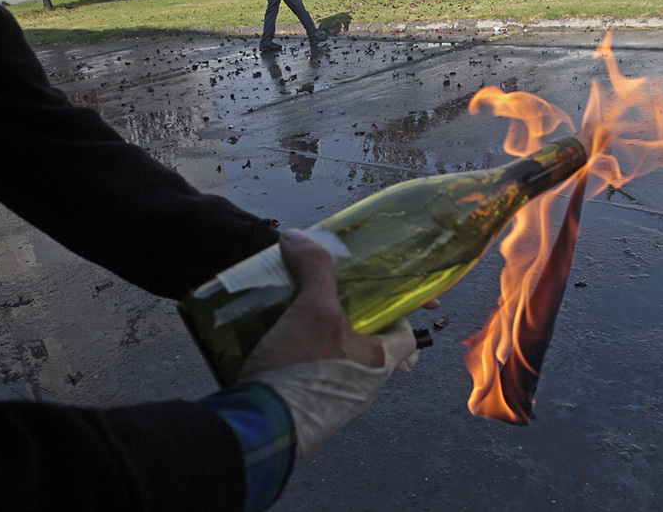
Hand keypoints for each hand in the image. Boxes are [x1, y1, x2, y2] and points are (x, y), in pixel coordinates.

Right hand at [240, 228, 417, 458]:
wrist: (257, 427)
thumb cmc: (300, 370)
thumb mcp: (312, 310)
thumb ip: (314, 267)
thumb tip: (296, 235)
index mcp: (377, 363)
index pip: (404, 335)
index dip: (399, 311)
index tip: (381, 292)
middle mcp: (361, 385)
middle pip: (363, 340)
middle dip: (346, 316)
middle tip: (325, 293)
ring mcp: (332, 399)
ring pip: (333, 354)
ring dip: (317, 333)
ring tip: (294, 309)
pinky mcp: (302, 405)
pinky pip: (307, 371)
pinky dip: (296, 352)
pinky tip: (276, 336)